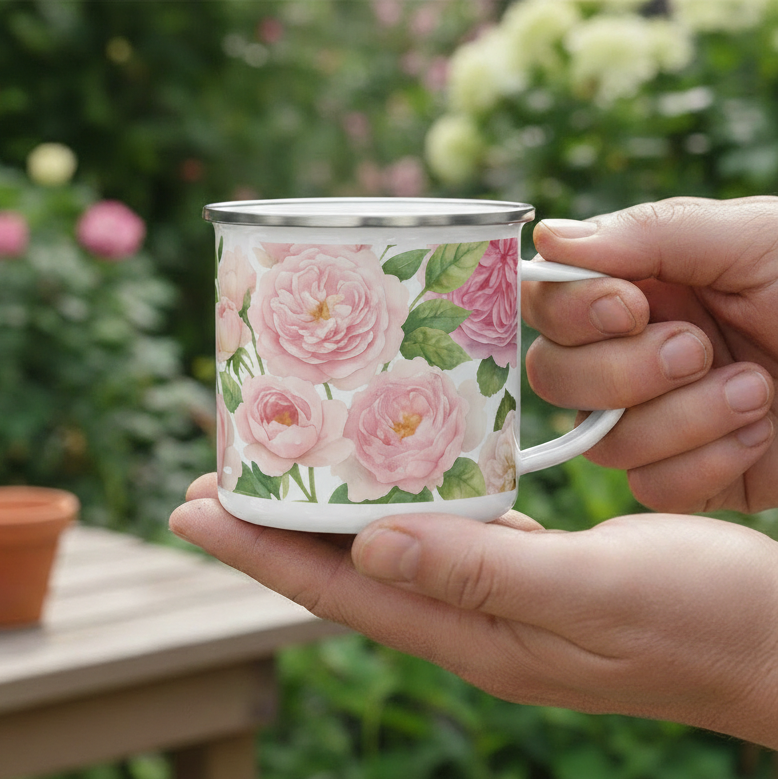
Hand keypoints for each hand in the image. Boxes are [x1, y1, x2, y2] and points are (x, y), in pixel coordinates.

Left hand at [170, 474, 777, 748]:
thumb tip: (374, 547)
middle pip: (348, 568)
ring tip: (286, 472)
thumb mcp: (595, 595)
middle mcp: (473, 616)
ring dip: (332, 513)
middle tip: (213, 481)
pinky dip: (402, 500)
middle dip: (275, 530)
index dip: (260, 553)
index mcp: (477, 634)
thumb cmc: (703, 620)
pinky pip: (444, 529)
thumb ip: (486, 574)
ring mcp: (501, 594)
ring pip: (389, 546)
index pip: (339, 590)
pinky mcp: (532, 566)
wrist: (772, 636)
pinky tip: (392, 473)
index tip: (192, 512)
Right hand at [522, 196, 776, 513]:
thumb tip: (550, 236)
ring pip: (600, 440)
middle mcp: (634, 355)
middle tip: (698, 350)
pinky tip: (760, 433)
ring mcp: (657, 420)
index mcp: (641, 290)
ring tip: (755, 390)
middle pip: (555, 376)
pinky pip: (651, 487)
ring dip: (680, 417)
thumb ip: (651, 234)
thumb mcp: (754, 240)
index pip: (548, 302)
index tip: (629, 306)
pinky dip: (706, 462)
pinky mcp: (688, 476)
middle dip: (623, 370)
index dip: (569, 311)